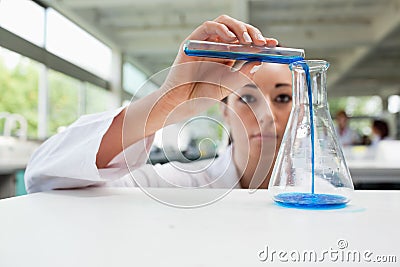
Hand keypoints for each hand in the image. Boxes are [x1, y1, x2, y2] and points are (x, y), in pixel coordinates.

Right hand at [157, 14, 278, 119]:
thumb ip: (244, 72)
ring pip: (224, 23)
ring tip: (248, 41)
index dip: (260, 40)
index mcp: (226, 55)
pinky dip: (221, 30)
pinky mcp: (192, 42)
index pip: (245, 42)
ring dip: (239, 28)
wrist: (182, 103)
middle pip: (237, 28)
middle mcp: (216, 46)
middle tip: (262, 42)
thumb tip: (259, 60)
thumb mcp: (230, 84)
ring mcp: (205, 43)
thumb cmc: (202, 95)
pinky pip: (208, 27)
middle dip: (252, 32)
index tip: (274, 44)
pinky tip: (230, 40)